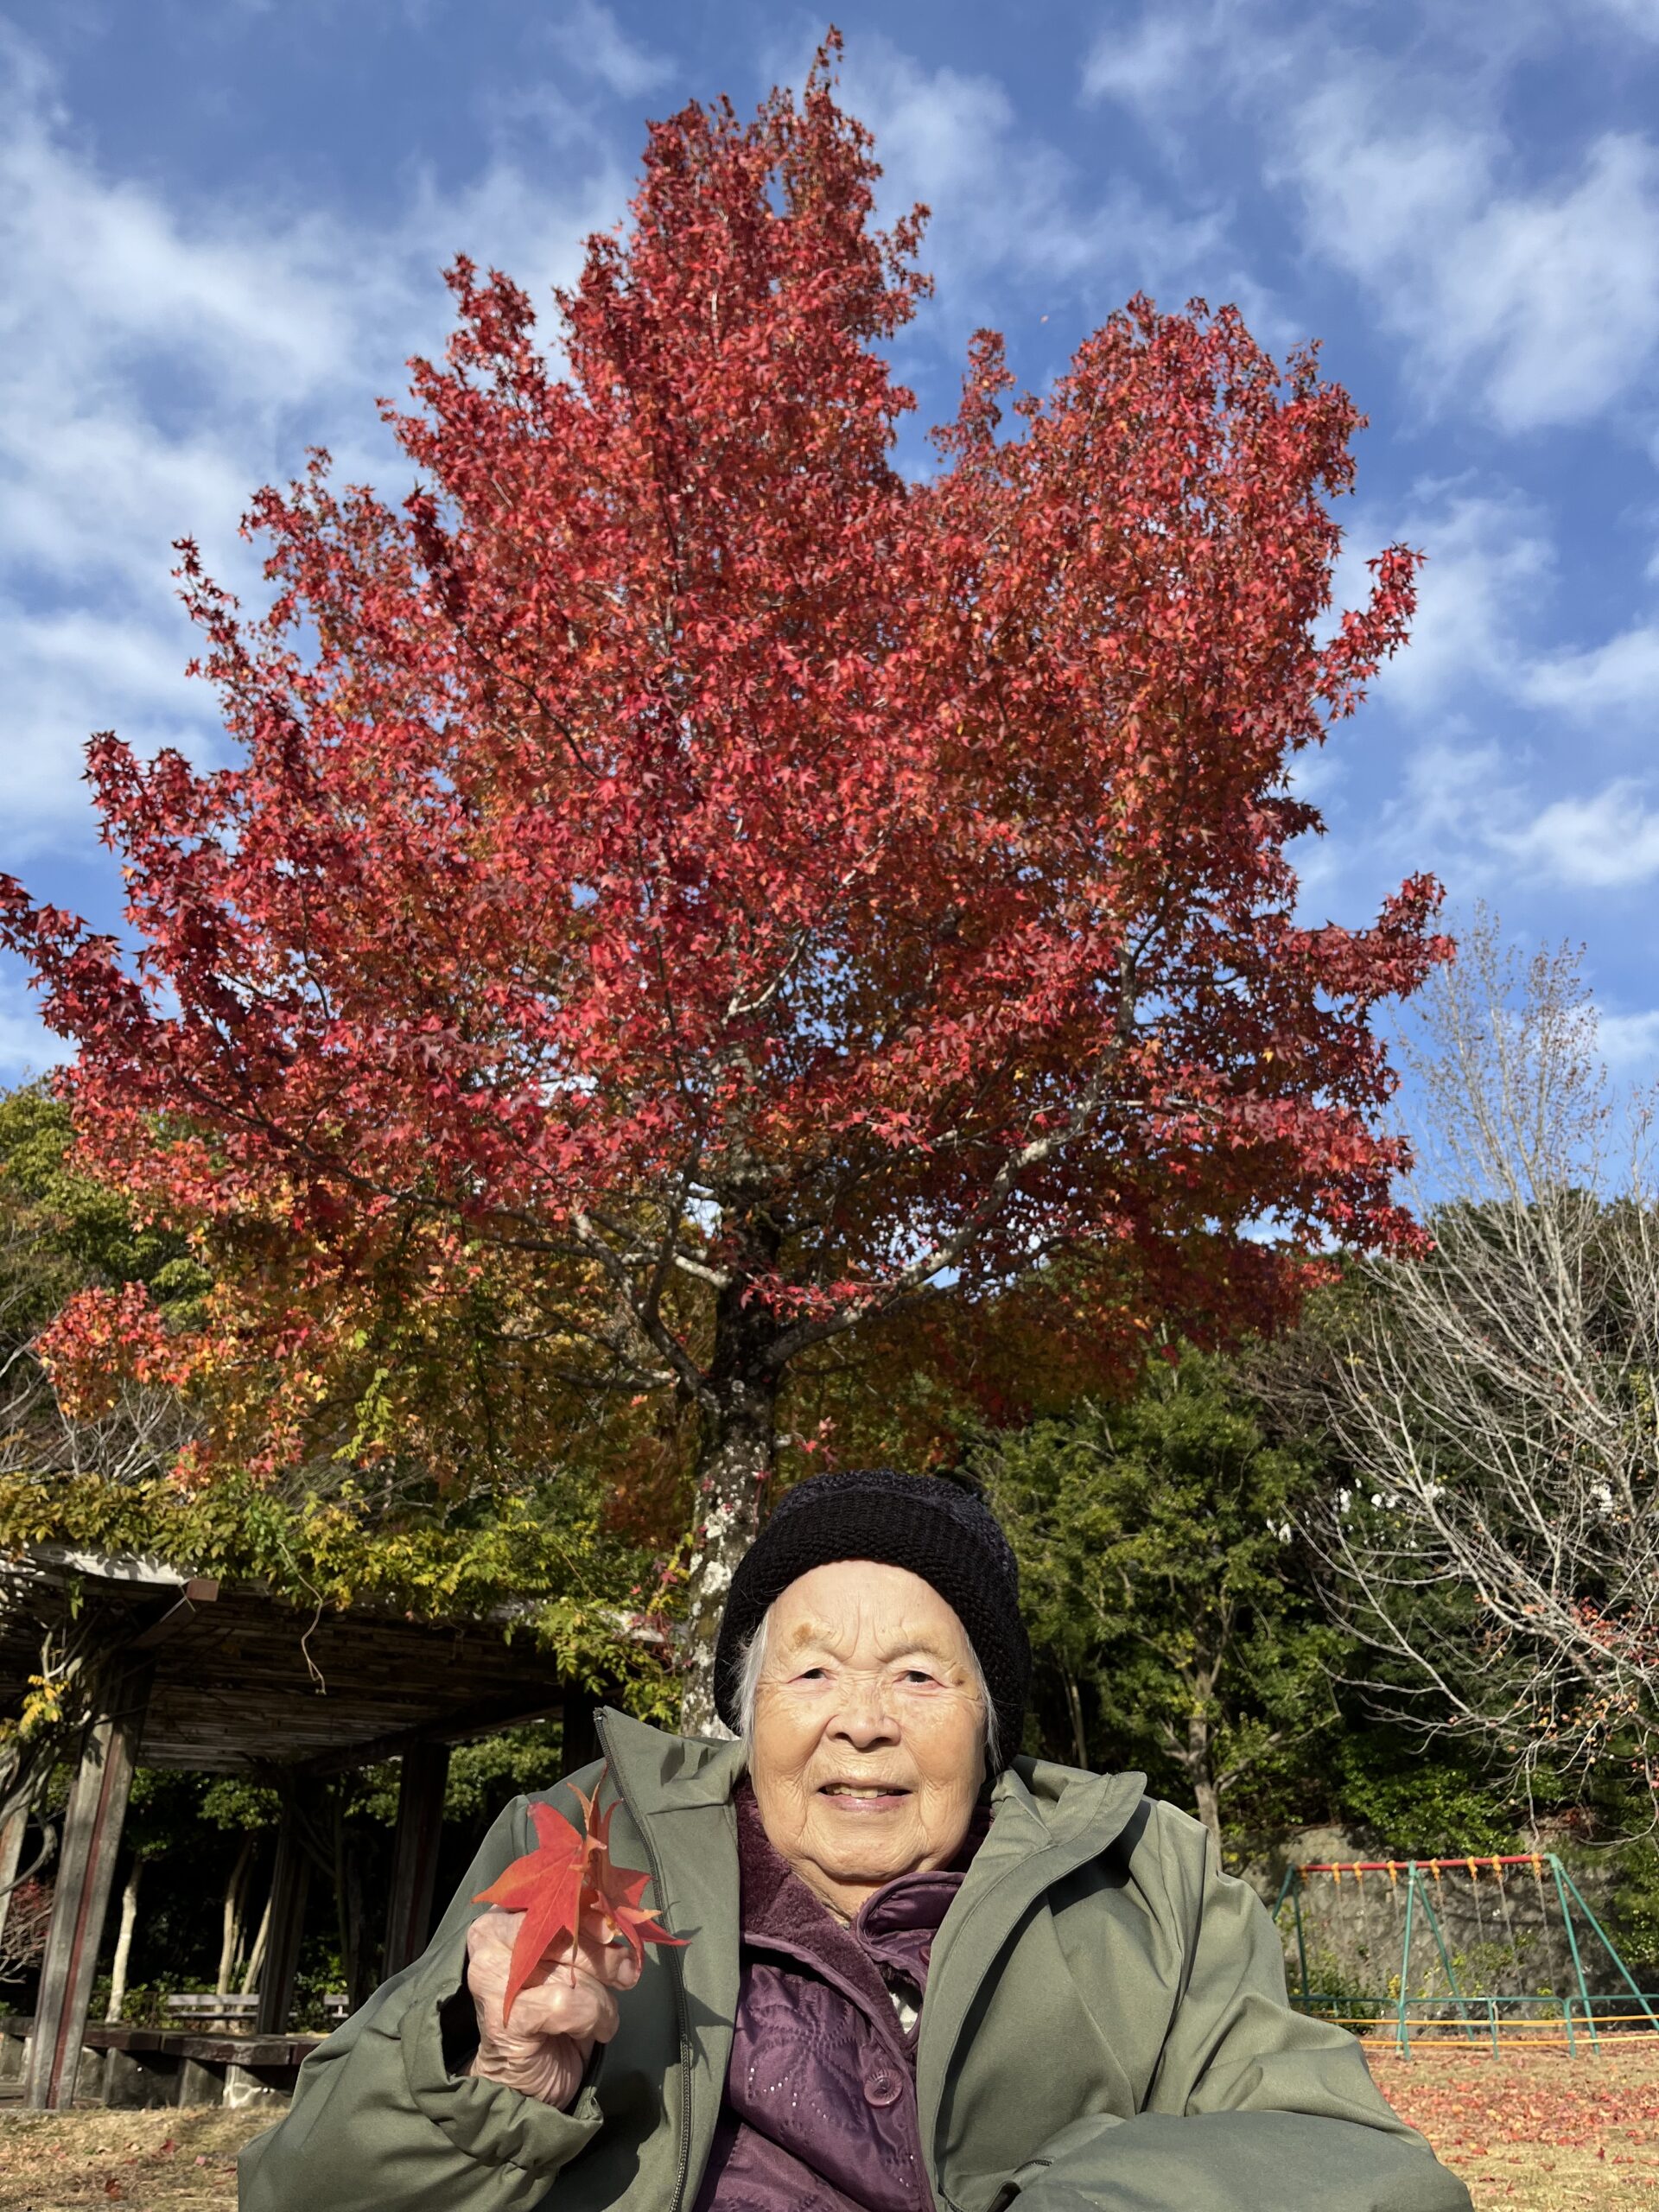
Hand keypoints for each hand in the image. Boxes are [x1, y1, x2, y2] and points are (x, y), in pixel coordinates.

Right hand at [465, 1901, 641, 2107]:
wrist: (530, 2081)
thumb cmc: (555, 2012)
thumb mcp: (574, 1960)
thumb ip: (587, 1932)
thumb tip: (618, 1917)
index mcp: (505, 1912)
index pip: (554, 1892)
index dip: (590, 1907)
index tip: (613, 1929)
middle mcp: (490, 1936)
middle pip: (566, 1927)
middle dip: (605, 1957)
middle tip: (625, 1974)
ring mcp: (492, 1976)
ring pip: (571, 1968)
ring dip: (602, 1996)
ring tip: (602, 2013)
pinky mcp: (504, 2016)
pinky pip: (568, 2003)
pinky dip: (593, 2017)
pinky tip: (592, 2030)